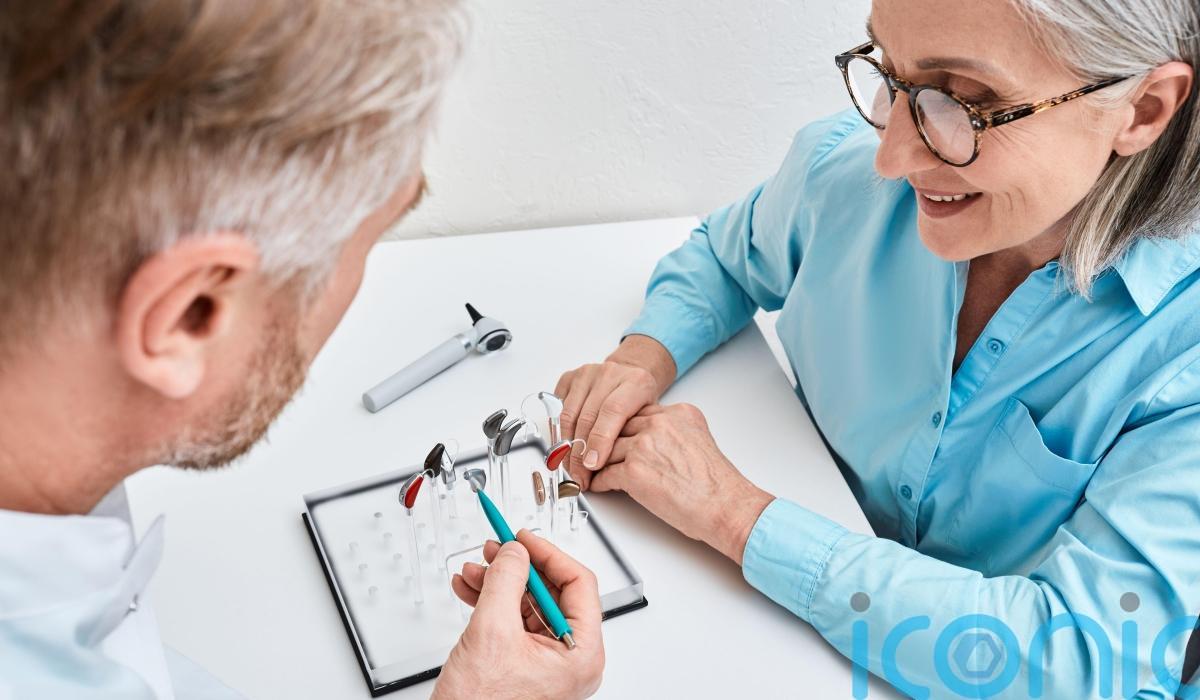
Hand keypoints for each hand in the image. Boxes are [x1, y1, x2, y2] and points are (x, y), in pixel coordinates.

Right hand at [433, 530, 604, 699]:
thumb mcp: (492, 631)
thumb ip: (506, 581)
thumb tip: (515, 553)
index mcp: (582, 653)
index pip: (579, 584)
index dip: (549, 554)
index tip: (523, 538)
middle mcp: (572, 659)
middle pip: (552, 593)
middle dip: (519, 569)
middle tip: (496, 549)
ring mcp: (549, 665)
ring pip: (529, 606)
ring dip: (500, 584)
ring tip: (475, 570)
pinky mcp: (526, 668)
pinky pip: (515, 624)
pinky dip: (492, 604)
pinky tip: (471, 590)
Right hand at [555, 335, 675, 488]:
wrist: (631, 375)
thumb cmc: (640, 401)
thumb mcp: (648, 418)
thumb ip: (632, 438)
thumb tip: (610, 471)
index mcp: (635, 383)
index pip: (612, 412)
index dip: (600, 441)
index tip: (592, 465)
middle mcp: (610, 374)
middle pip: (587, 417)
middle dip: (580, 453)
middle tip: (580, 476)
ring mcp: (588, 374)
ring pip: (569, 415)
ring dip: (566, 447)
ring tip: (570, 468)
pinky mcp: (571, 377)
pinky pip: (559, 408)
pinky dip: (559, 432)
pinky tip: (565, 448)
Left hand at [591, 403, 773, 564]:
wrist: (725, 507)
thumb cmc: (717, 485)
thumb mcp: (700, 441)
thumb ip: (674, 434)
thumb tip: (655, 442)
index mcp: (679, 414)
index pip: (639, 412)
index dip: (626, 428)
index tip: (616, 436)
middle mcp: (661, 424)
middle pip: (620, 426)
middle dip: (607, 442)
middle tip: (596, 453)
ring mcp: (645, 446)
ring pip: (607, 448)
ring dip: (598, 462)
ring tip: (592, 471)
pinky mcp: (634, 471)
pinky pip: (605, 473)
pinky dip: (599, 481)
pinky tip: (598, 485)